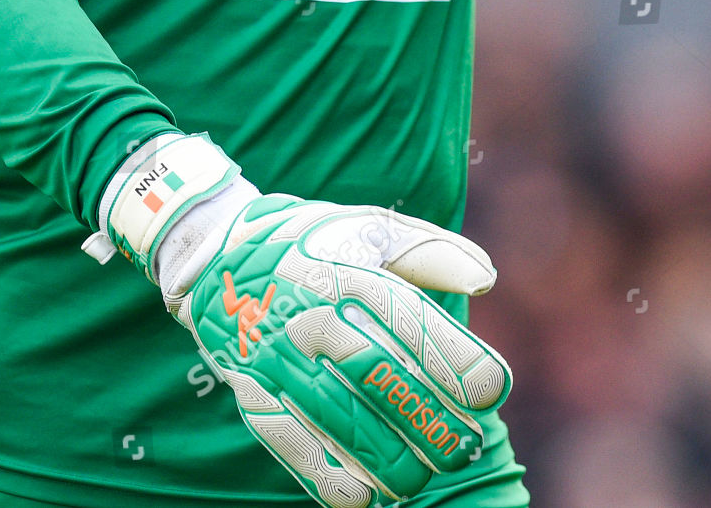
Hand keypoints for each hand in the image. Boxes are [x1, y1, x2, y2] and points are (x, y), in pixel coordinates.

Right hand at [85, 136, 510, 505]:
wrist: (217, 254)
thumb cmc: (318, 244)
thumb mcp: (374, 230)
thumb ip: (434, 253)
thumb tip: (487, 279)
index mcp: (350, 272)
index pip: (407, 318)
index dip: (452, 357)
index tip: (493, 389)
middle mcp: (313, 314)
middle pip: (375, 371)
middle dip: (426, 414)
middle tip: (466, 446)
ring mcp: (278, 355)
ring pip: (335, 412)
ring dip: (383, 454)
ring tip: (423, 479)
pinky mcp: (252, 389)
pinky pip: (286, 437)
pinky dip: (322, 472)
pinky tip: (360, 497)